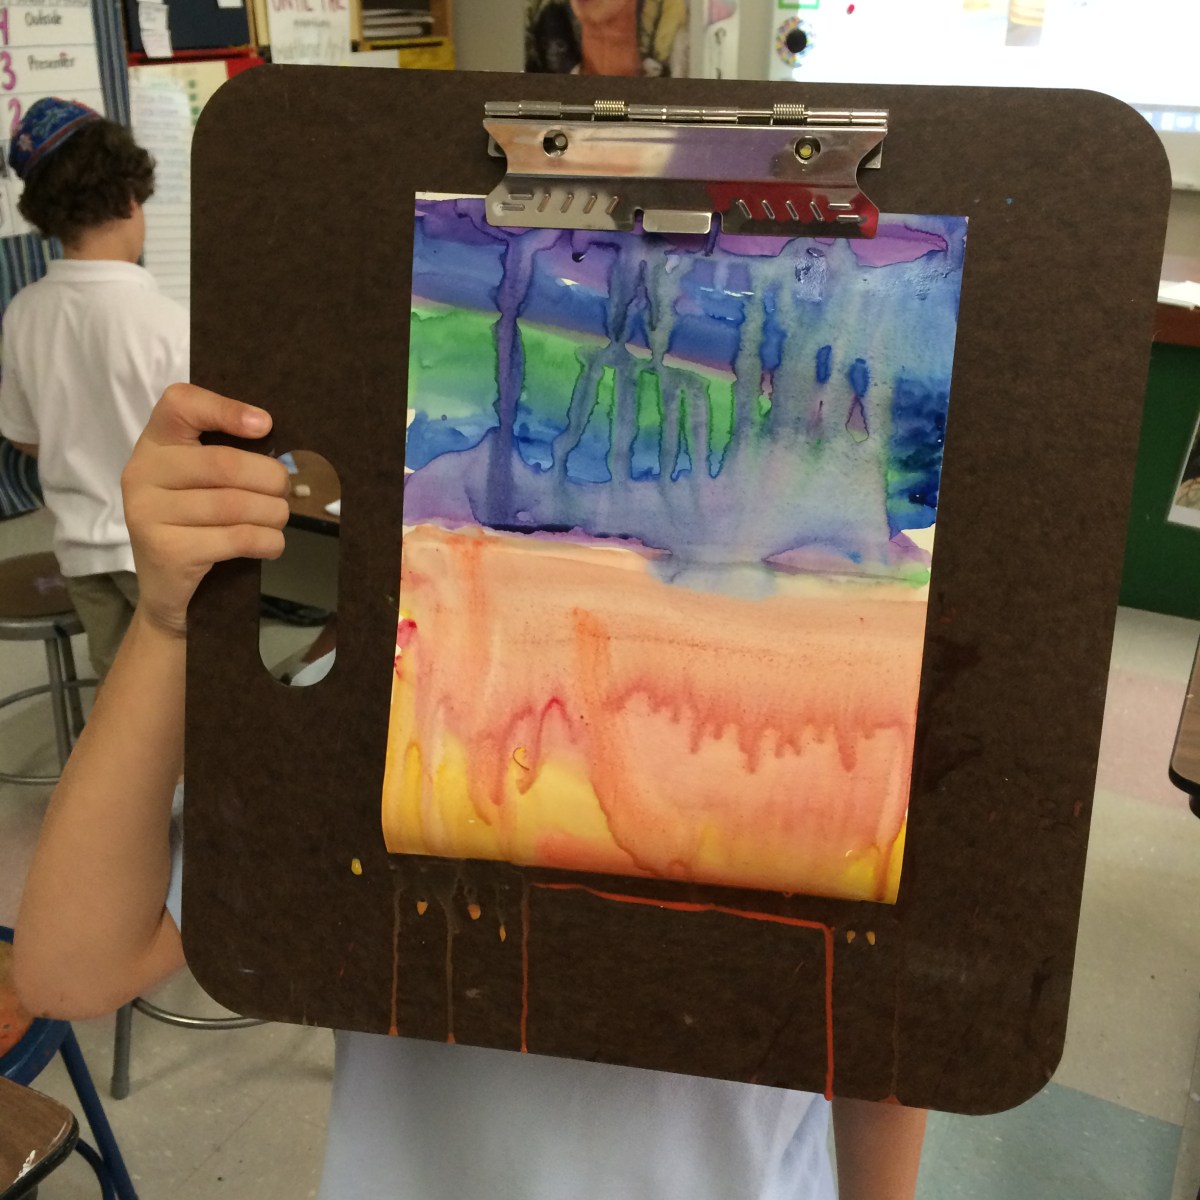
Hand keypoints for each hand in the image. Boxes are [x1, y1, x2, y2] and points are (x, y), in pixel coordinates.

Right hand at [121, 384, 290, 636]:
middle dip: (270, 478)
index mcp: (154, 443)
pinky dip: (267, 541)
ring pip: (235, 504)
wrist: (168, 588)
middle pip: (224, 463)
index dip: (227, 409)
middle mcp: (142, 473)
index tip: (266, 425)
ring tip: (280, 518)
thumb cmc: (196, 523)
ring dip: (273, 513)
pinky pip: (236, 538)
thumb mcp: (201, 481)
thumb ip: (227, 456)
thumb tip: (283, 453)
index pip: (180, 403)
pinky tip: (272, 543)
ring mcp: (148, 513)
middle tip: (286, 491)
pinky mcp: (166, 550)